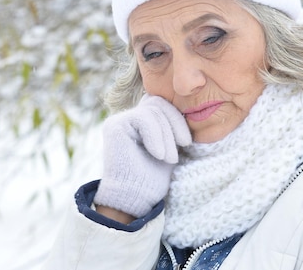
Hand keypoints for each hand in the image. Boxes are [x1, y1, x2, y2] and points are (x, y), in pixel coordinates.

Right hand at [94, 94, 191, 218]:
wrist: (135, 198)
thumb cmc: (153, 178)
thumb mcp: (169, 148)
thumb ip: (171, 128)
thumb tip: (188, 110)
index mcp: (142, 121)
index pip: (163, 104)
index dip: (177, 118)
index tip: (187, 142)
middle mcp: (128, 117)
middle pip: (158, 103)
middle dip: (175, 124)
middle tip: (183, 146)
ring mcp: (120, 120)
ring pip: (152, 110)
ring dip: (166, 135)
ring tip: (169, 158)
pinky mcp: (114, 125)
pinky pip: (142, 117)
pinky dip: (155, 136)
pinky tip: (158, 155)